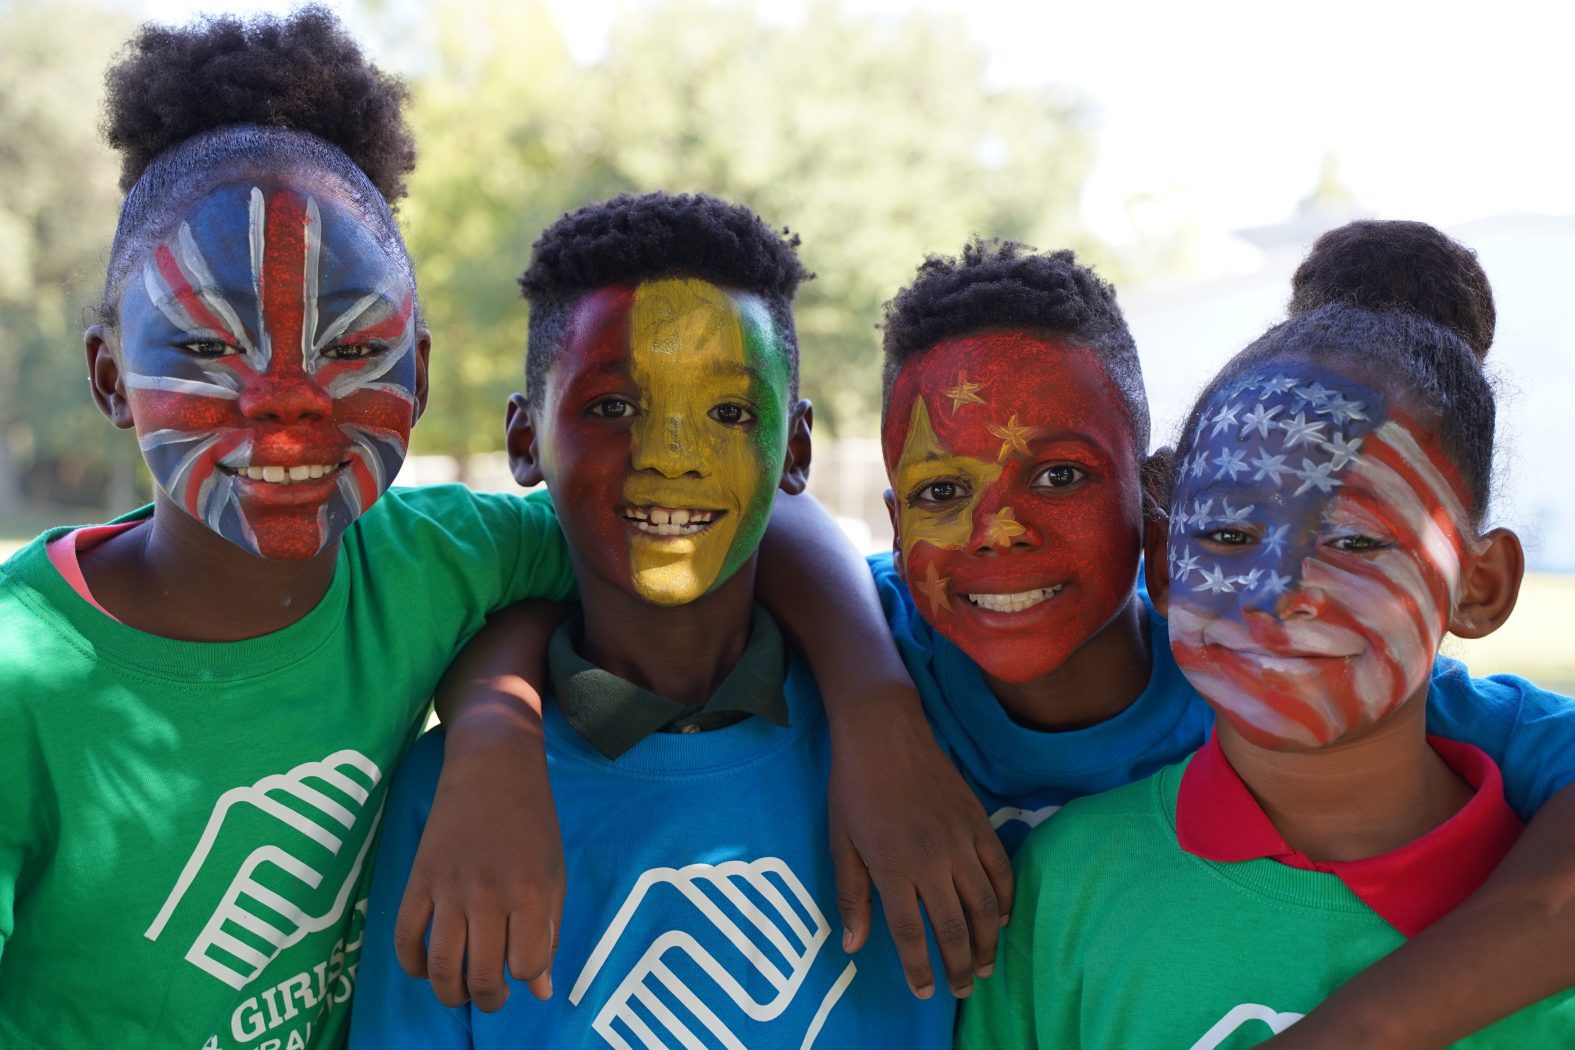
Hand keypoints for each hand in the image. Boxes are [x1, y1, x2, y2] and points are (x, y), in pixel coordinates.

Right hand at [394, 721, 562, 1010]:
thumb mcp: (554, 874)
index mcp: (530, 893)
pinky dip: (412, 964)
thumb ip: (548, 932)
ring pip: (441, 965)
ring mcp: (449, 888)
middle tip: (492, 996)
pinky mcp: (418, 879)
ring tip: (460, 993)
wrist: (494, 766)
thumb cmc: (533, 821)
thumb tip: (540, 991)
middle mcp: (489, 895)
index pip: (526, 964)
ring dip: (450, 993)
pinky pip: (406, 936)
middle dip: (488, 998)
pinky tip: (424, 970)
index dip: (526, 977)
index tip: (522, 971)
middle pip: (483, 974)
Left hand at [828, 696, 1011, 999]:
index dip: (920, 970)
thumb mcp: (840, 843)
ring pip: (984, 904)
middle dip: (960, 965)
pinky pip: (1000, 869)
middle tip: (964, 988)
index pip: (911, 935)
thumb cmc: (853, 788)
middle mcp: (930, 860)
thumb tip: (853, 947)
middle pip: (953, 927)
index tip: (926, 992)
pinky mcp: (978, 821)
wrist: (884, 733)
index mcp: (892, 869)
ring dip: (988, 940)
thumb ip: (851, 896)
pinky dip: (1005, 898)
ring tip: (986, 964)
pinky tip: (1002, 917)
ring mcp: (959, 840)